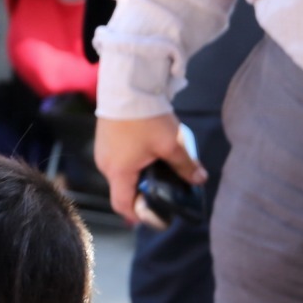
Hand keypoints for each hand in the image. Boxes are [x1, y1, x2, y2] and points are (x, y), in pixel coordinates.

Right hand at [92, 114, 203, 228]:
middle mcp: (105, 165)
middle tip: (163, 192)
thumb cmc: (145, 118)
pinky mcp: (104, 140)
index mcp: (119, 172)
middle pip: (122, 190)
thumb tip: (200, 179)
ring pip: (120, 175)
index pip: (123, 205)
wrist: (127, 86)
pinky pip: (117, 160)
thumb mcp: (171, 143)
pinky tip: (146, 152)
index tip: (155, 216)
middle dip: (142, 194)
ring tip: (157, 169)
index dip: (139, 215)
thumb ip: (186, 166)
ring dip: (137, 177)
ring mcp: (102, 151)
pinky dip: (131, 163)